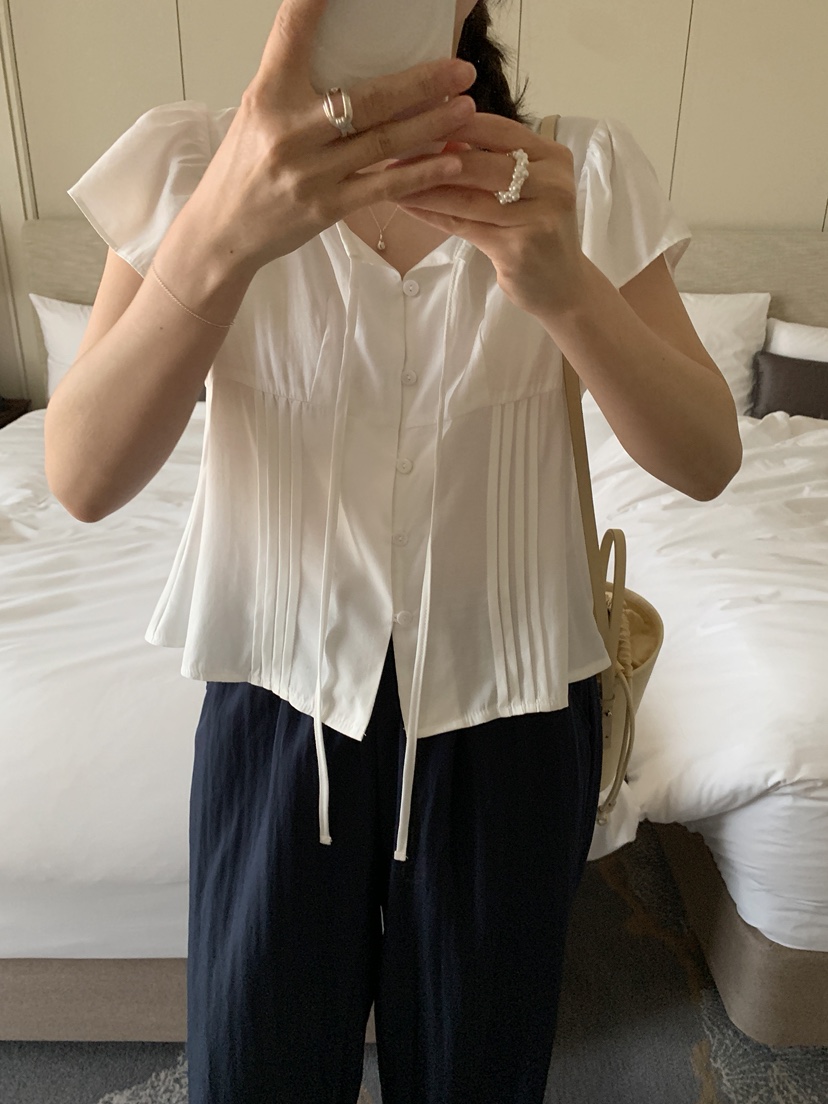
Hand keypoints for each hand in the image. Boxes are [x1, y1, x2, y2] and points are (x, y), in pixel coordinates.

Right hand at [181, 0, 476, 274]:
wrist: (223, 230)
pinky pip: (382, 188)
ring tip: (466, 107)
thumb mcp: (258, 111)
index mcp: (268, 95)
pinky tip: (450, 161)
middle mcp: (289, 131)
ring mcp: (310, 173)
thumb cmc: (245, 166)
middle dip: (421, 82)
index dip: (315, 2)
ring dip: (431, 124)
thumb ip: (295, 82)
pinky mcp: (326, 208)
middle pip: (367, 98)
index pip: (294, 33)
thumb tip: (340, 46)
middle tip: (458, 69)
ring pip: (383, 143)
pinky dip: (419, 174)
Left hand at [394, 113, 588, 318]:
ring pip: (468, 196)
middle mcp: (552, 182)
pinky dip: (433, 214)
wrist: (562, 287)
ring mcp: (538, 216)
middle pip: (480, 163)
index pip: (498, 129)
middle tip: (393, 149)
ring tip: (391, 180)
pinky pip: (464, 225)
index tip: (416, 117)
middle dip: (432, 155)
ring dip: (425, 187)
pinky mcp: (518, 247)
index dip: (455, 121)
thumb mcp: (524, 189)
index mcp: (552, 157)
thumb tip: (440, 135)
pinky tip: (407, 206)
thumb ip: (491, 162)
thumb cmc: (536, 232)